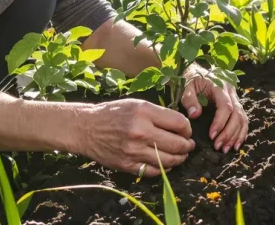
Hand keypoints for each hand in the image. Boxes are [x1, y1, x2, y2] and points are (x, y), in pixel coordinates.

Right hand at [77, 99, 194, 177]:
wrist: (86, 128)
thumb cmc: (113, 113)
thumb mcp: (137, 104)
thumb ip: (158, 114)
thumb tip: (180, 126)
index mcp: (144, 112)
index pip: (179, 123)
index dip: (187, 129)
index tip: (186, 131)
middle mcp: (140, 132)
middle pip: (177, 144)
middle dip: (187, 146)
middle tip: (188, 145)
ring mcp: (134, 151)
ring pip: (168, 161)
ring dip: (179, 159)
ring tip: (180, 155)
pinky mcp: (128, 165)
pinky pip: (154, 171)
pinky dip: (163, 169)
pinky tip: (165, 164)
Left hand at [180, 65, 247, 152]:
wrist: (196, 71)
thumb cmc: (190, 79)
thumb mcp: (186, 86)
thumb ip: (189, 99)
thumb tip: (195, 115)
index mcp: (220, 86)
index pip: (226, 107)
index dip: (220, 123)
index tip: (211, 136)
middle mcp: (231, 92)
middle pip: (237, 114)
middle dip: (229, 133)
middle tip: (218, 147)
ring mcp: (235, 98)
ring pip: (242, 118)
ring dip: (236, 135)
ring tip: (227, 149)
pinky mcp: (235, 103)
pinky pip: (243, 119)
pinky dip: (241, 132)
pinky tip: (236, 144)